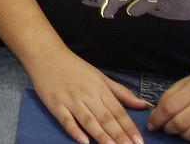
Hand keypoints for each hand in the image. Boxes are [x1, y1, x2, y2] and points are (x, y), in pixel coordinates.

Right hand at [27, 52, 147, 143]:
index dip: (129, 127)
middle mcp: (87, 95)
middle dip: (119, 135)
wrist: (46, 55)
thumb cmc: (74, 67)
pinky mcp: (55, 104)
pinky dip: (75, 130)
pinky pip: (66, 120)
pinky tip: (84, 141)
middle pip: (106, 118)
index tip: (139, 141)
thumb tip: (143, 105)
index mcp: (99, 88)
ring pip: (89, 121)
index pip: (118, 111)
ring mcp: (70, 100)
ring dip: (101, 136)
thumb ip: (121, 92)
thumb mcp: (100, 76)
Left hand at [148, 68, 189, 142]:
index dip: (157, 119)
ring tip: (182, 130)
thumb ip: (171, 95)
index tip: (151, 125)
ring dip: (183, 136)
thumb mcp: (189, 81)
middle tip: (166, 128)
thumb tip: (156, 113)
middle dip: (168, 129)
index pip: (169, 109)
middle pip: (179, 124)